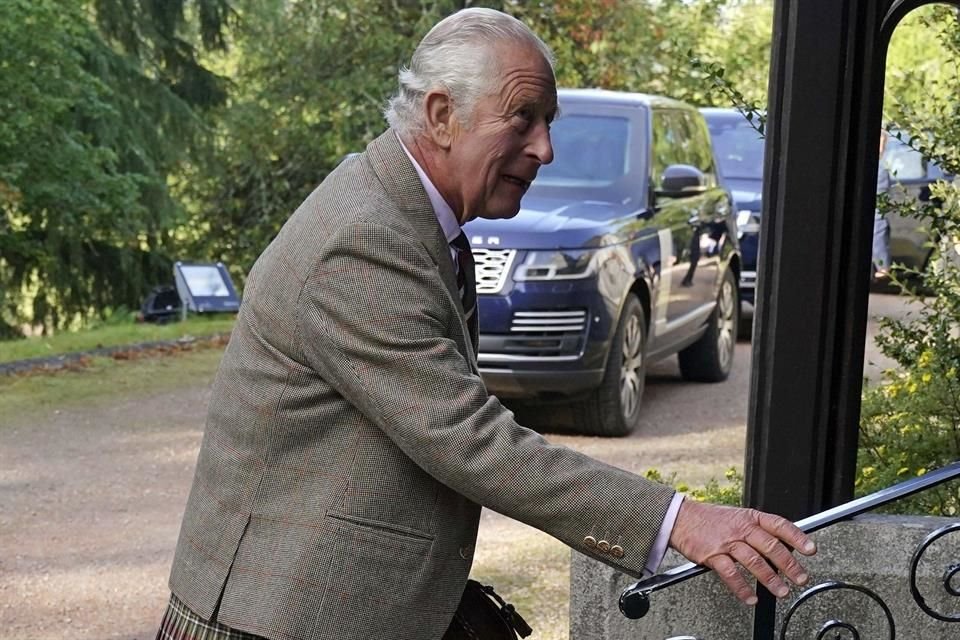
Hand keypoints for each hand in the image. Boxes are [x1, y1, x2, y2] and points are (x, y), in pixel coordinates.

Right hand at [668, 500, 816, 604]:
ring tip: (781, 591)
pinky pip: (730, 573)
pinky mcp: (713, 555)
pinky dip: (742, 587)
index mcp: (750, 518)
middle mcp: (740, 528)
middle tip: (800, 578)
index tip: (810, 550)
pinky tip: (750, 597)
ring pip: (753, 561)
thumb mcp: (738, 517)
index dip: (797, 537)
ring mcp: (727, 542)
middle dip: (788, 564)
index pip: (779, 525)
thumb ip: (759, 529)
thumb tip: (784, 545)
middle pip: (770, 546)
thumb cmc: (711, 520)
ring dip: (769, 578)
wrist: (681, 518)